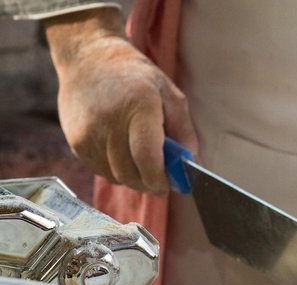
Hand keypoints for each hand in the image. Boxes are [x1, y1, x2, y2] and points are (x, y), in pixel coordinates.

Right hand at [44, 8, 197, 192]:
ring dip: (133, 177)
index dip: (160, 179)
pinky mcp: (76, 142)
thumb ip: (184, 132)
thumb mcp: (170, 95)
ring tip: (141, 161)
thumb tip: (190, 164)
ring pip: (116, 176)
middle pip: (131, 174)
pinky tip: (122, 153)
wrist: (88, 59)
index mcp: (139, 108)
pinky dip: (116, 170)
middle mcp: (109, 122)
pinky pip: (101, 171)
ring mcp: (89, 134)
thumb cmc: (136, 77)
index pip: (148, 159)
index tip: (170, 184)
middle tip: (160, 177)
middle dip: (150, 182)